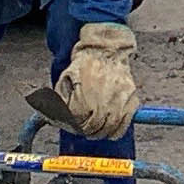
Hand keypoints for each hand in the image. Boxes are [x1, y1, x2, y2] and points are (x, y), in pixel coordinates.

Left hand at [55, 20, 138, 138]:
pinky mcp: (131, 100)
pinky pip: (124, 123)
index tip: (73, 126)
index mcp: (84, 96)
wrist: (106, 50)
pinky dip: (116, 131)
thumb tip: (52, 119)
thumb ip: (58, 101)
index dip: (73, 126)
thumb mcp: (64, 79)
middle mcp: (102, 101)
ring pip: (109, 128)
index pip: (77, 122)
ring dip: (101, 133)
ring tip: (96, 132)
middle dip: (86, 131)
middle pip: (93, 128)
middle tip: (84, 130)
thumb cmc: (85, 65)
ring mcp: (118, 101)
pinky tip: (110, 131)